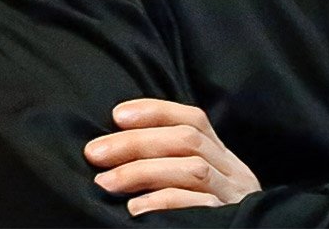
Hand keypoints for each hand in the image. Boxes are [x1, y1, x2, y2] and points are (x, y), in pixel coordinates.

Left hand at [84, 99, 261, 215]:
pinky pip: (198, 205)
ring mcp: (232, 197)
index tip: (118, 114)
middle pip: (188, 141)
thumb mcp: (198, 190)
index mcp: (224, 160)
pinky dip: (163, 203)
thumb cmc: (206, 218)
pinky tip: (135, 209)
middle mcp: (233, 173)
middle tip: (95, 153)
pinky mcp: (227, 220)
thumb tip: (118, 150)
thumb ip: (173, 167)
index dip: (157, 112)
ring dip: (143, 171)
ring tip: (104, 183)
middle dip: (137, 142)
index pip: (195, 121)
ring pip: (192, 170)